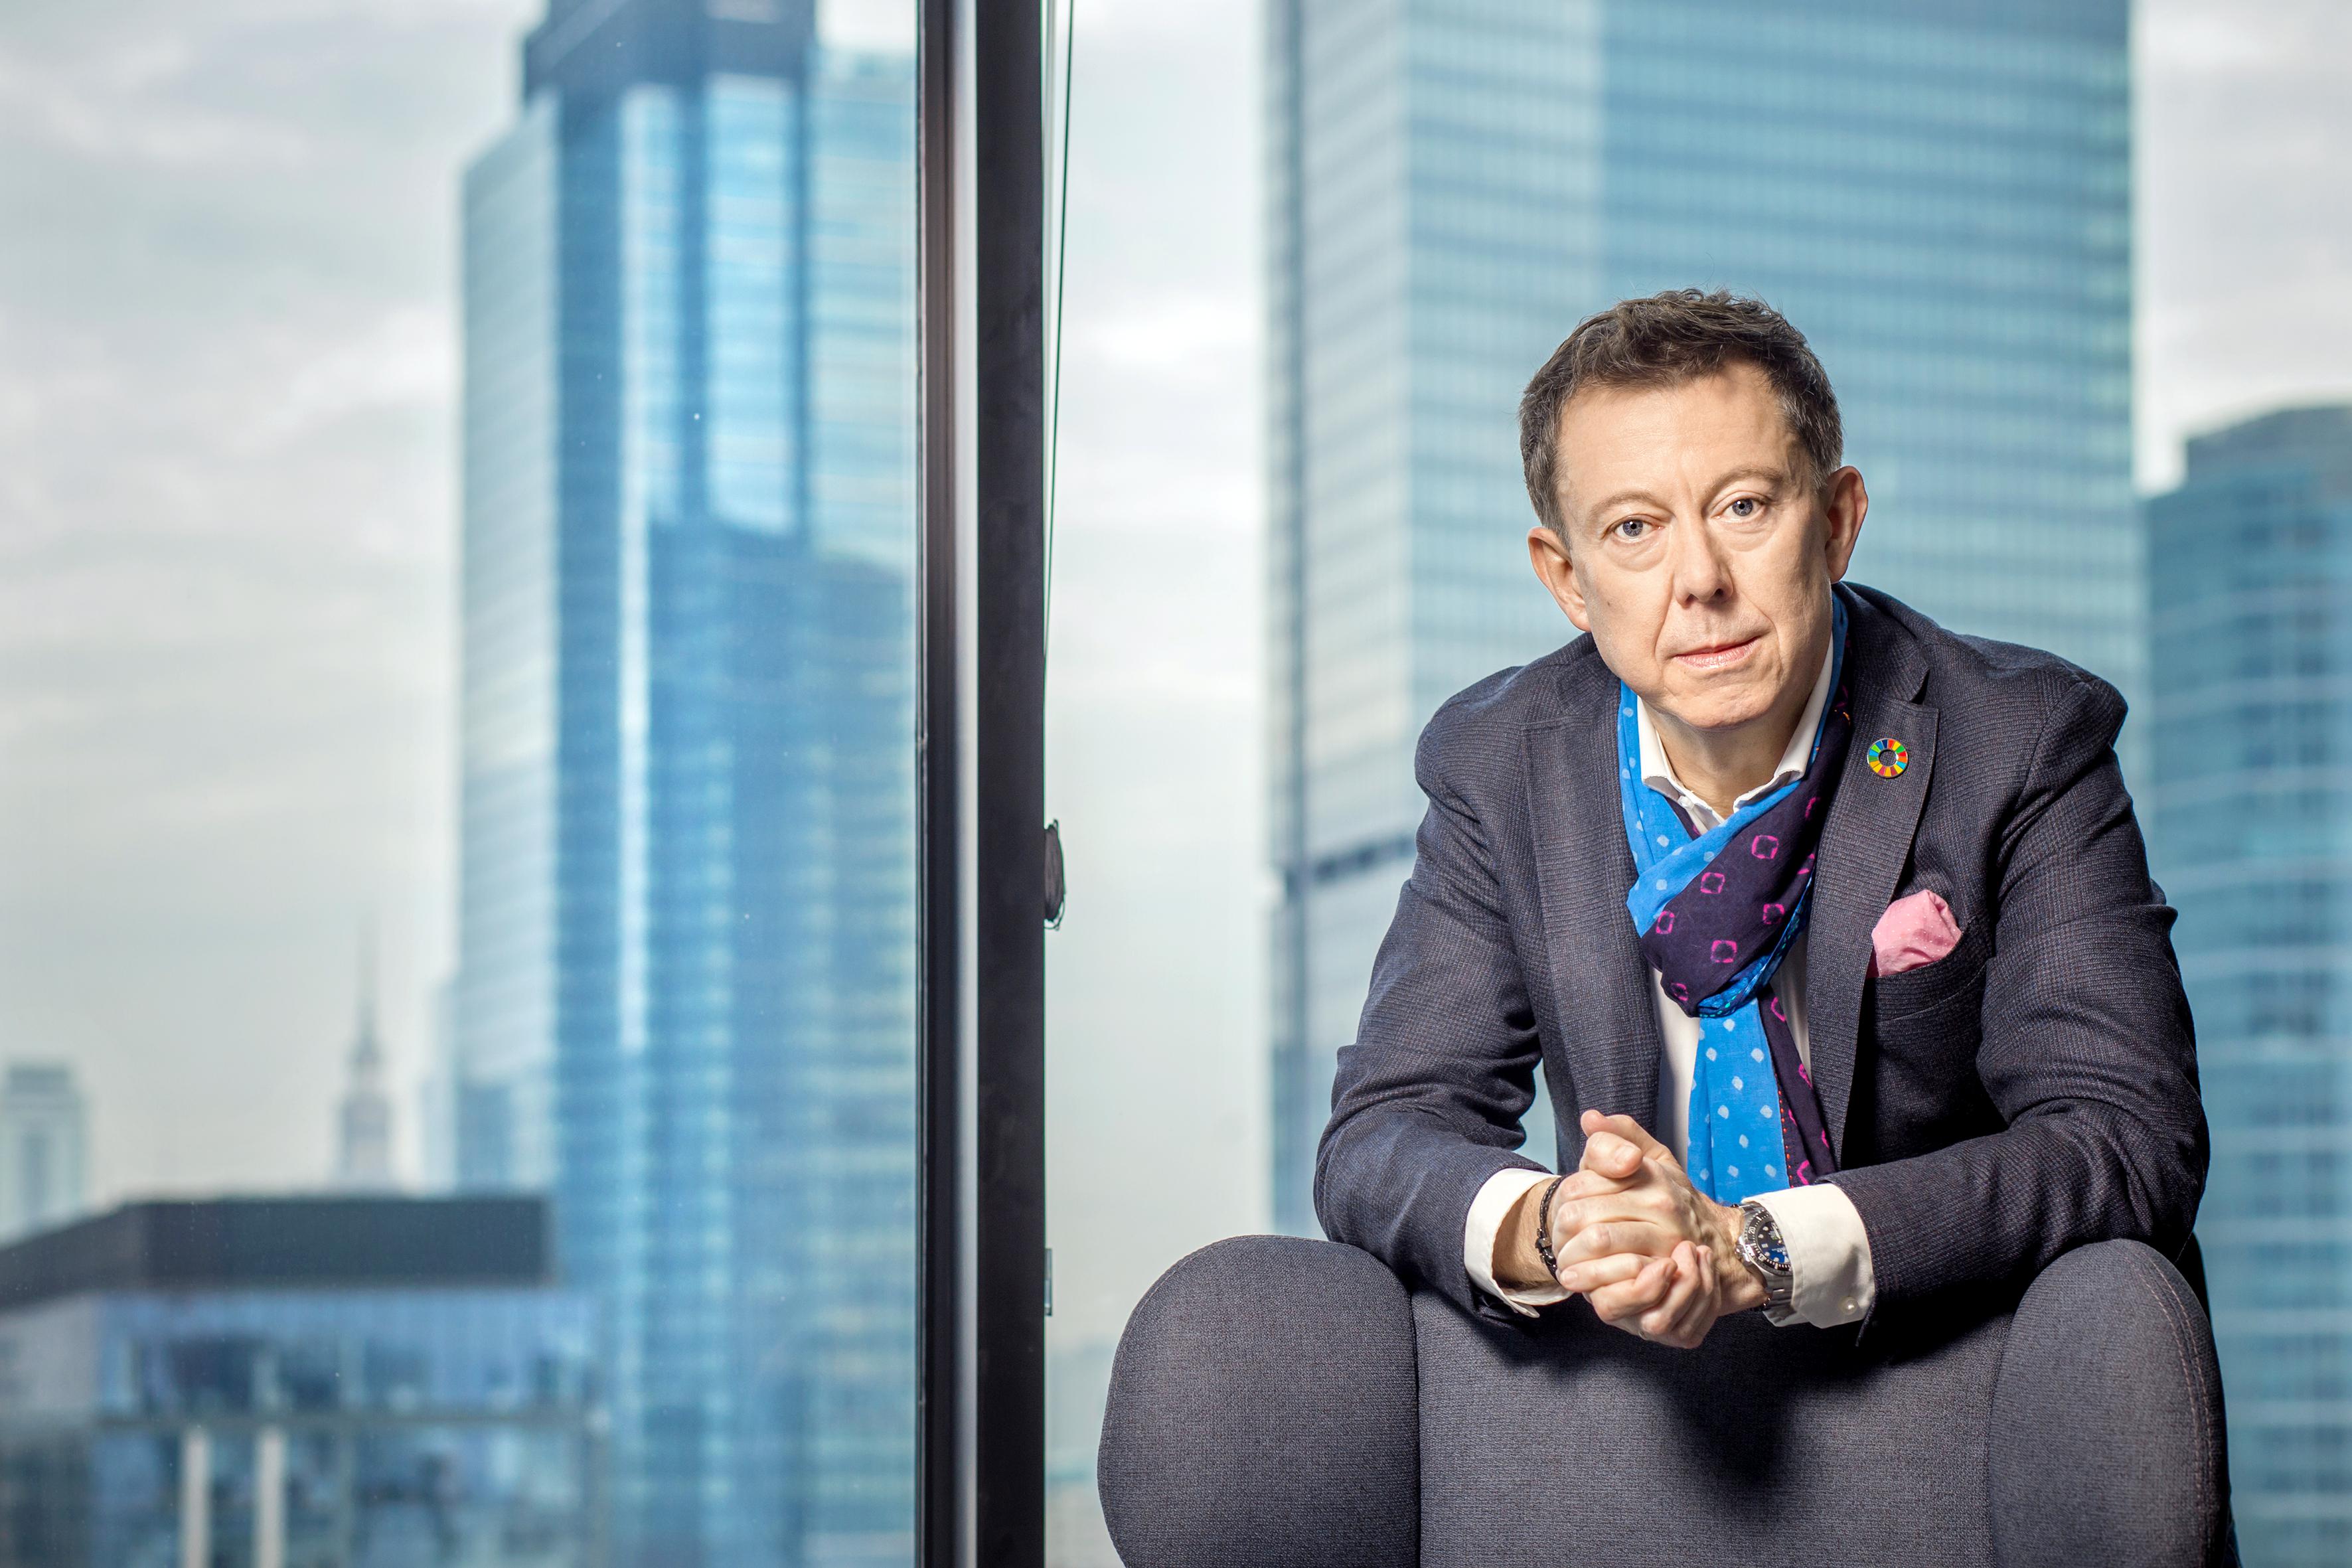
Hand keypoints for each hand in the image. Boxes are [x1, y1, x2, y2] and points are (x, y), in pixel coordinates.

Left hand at [1547, 1111, 1764, 1346]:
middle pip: (1583, 1213)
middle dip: (1563, 1227)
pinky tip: (1581, 1282)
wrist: (1720, 1245)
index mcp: (1652, 1177)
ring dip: (1572, 1255)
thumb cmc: (1673, 1200)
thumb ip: (1620, 1136)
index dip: (1568, 1194)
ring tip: (1565, 1261)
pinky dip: (1591, 1282)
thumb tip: (1590, 1118)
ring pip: (1596, 1242)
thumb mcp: (1654, 1159)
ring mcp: (1665, 1243)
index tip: (1569, 1202)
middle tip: (1561, 1237)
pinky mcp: (1664, 1279)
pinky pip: (1616, 1280)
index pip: (1584, 1183)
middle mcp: (1662, 1207)